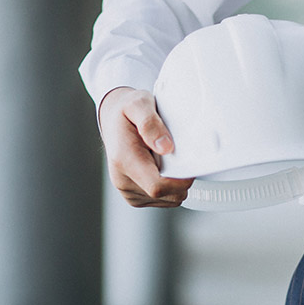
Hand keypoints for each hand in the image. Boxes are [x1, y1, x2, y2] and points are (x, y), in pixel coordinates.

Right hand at [98, 87, 192, 206]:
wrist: (112, 119)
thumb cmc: (126, 111)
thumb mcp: (138, 104)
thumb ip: (150, 123)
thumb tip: (166, 147)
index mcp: (123, 160)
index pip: (157, 186)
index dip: (180, 182)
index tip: (192, 168)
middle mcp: (122, 180)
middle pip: (166, 195)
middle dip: (181, 180)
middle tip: (181, 157)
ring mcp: (128, 191)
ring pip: (168, 200)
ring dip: (176, 184)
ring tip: (168, 161)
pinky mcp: (134, 197)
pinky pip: (163, 200)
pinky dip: (170, 188)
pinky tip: (163, 168)